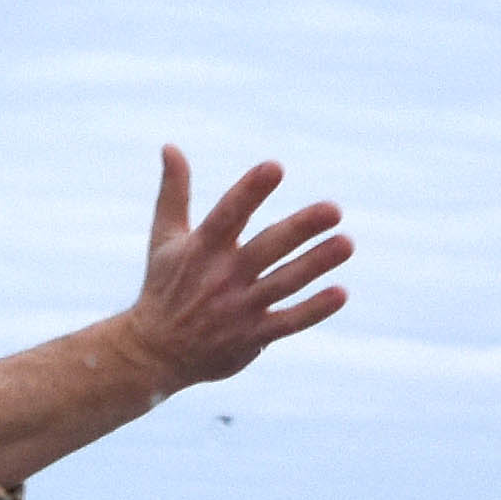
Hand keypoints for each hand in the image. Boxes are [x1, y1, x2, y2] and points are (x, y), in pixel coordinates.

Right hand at [125, 147, 351, 389]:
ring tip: (347, 243)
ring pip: (283, 283)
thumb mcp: (164, 238)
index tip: (274, 168)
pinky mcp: (251, 337)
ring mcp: (238, 308)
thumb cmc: (163, 287)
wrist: (153, 353)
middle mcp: (221, 277)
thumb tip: (170, 146)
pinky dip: (313, 310)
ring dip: (315, 264)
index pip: (227, 215)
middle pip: (266, 249)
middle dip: (299, 229)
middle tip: (334, 209)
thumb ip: (174, 192)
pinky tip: (340, 292)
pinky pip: (287, 322)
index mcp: (201, 248)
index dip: (249, 191)